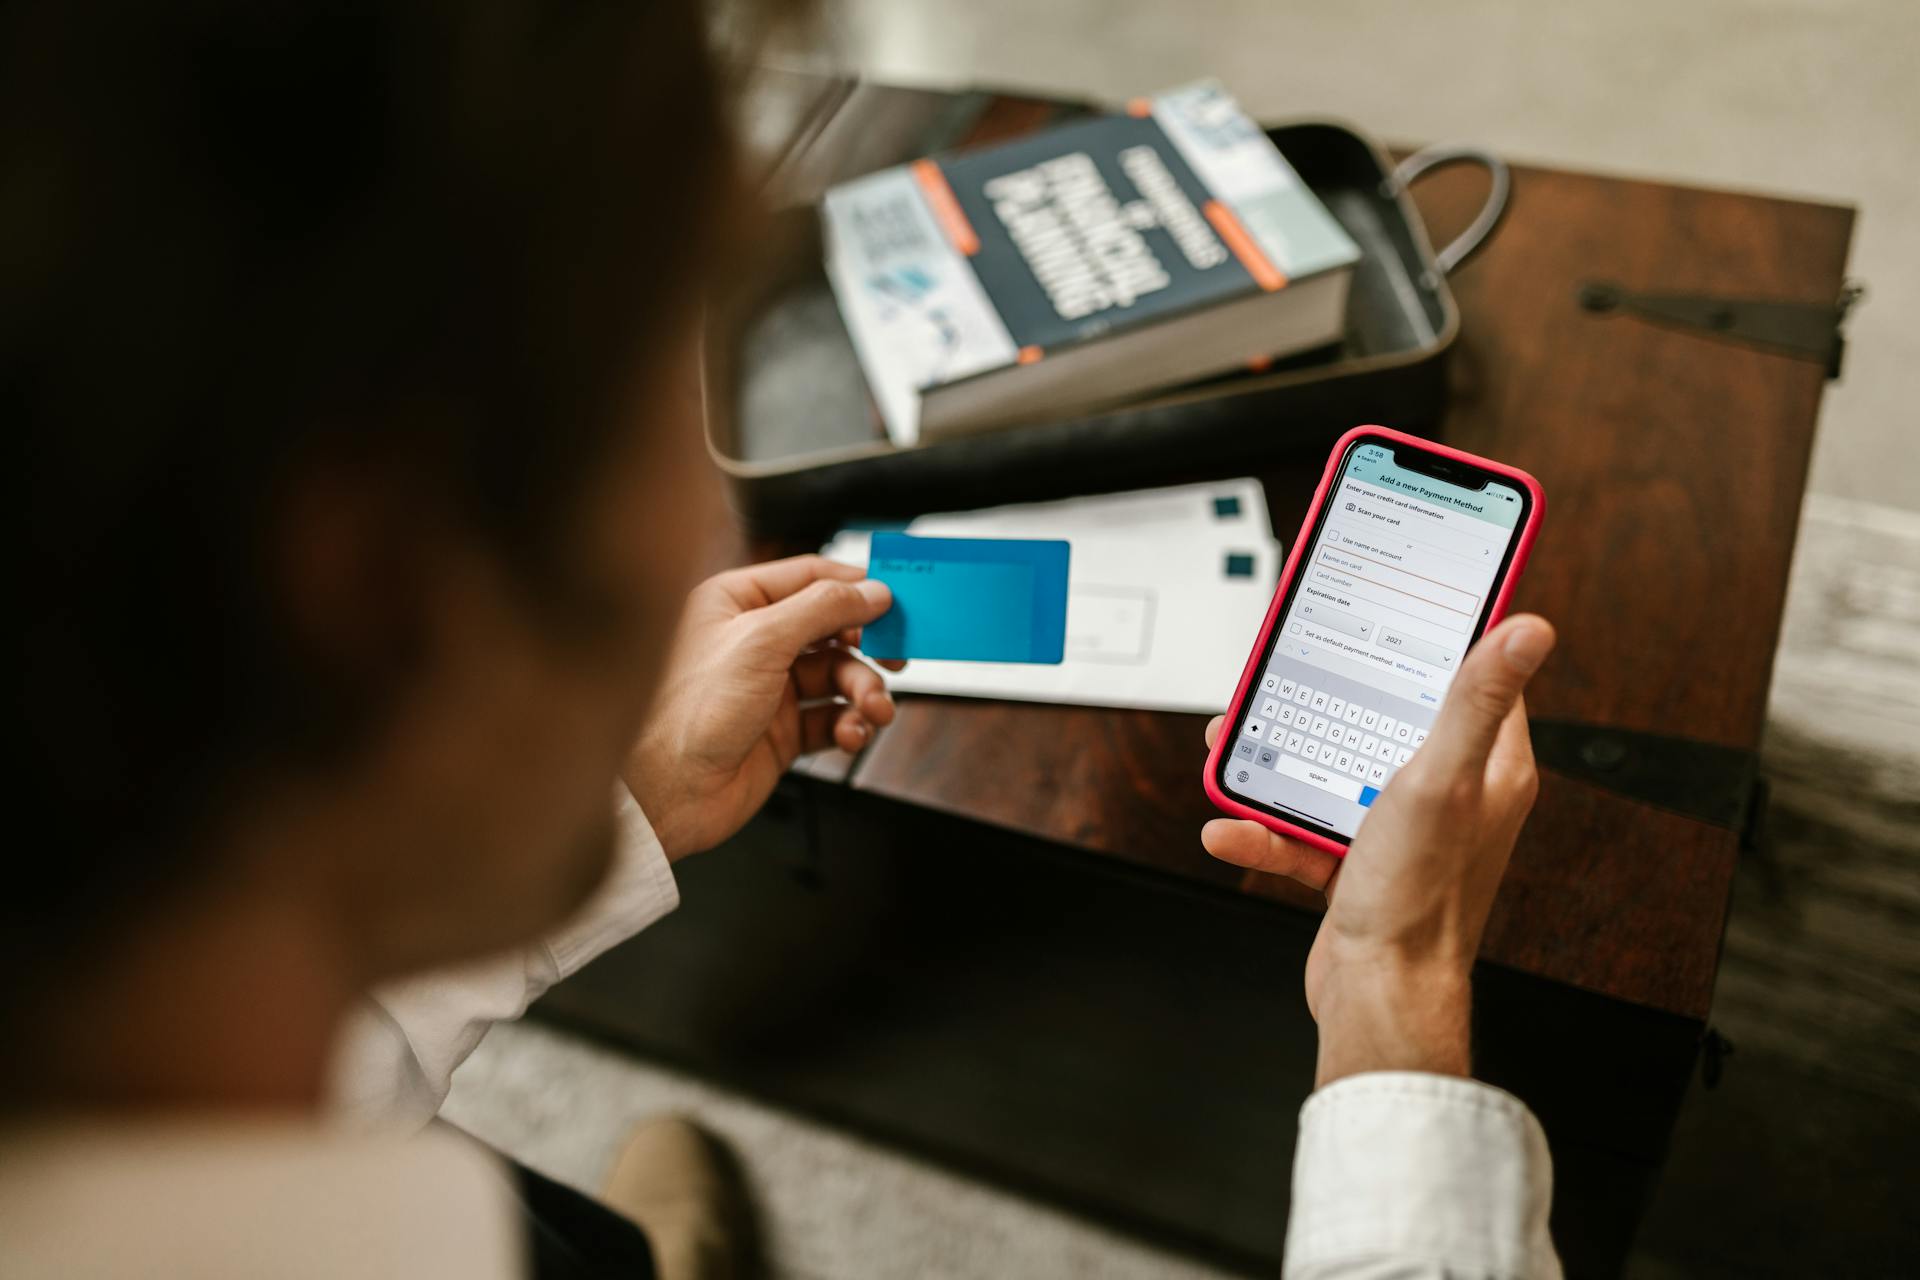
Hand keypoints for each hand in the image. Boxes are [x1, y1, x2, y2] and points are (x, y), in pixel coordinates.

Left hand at [626, 555, 900, 861]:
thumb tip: (871, 591)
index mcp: (737, 603)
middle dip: (869, 646)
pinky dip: (851, 724)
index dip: (856, 586)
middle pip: (833, 629)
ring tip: (874, 709)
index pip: (811, 577)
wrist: (665, 793)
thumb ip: (822, 608)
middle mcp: (754, 642)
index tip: (897, 599)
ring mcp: (769, 689)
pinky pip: (833, 718)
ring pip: (839, 677)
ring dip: (865, 691)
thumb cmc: (687, 711)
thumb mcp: (761, 641)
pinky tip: (852, 733)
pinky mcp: (782, 733)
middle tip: (897, 657)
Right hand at [1201, 614, 1554, 1085]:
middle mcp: (1448, 795)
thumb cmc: (1421, 897)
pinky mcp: (1354, 864)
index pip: (1471, 680)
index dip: (1433, 639)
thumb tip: (1529, 628)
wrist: (1379, 997)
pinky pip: (1301, 829)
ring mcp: (1397, 830)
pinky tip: (1232, 826)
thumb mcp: (1442, 779)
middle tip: (1285, 672)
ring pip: (1332, 769)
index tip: (1395, 603)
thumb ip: (1474, 700)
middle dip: (1327, 696)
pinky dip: (1264, 827)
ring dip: (1279, 759)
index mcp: (1487, 767)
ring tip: (1236, 743)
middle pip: (1383, 718)